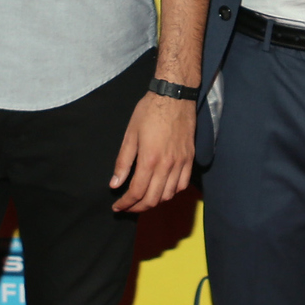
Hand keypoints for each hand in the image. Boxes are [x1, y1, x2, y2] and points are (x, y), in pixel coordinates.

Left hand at [110, 91, 194, 212]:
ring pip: (168, 195)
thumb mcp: (130, 135)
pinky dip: (171, 192)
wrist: (174, 96)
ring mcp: (181, 163)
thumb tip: (115, 184)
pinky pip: (182, 185)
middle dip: (137, 207)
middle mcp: (167, 165)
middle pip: (153, 198)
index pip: (136, 192)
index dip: (125, 204)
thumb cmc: (149, 112)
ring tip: (143, 199)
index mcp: (149, 159)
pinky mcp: (190, 159)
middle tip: (127, 207)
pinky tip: (162, 189)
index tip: (117, 206)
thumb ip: (123, 162)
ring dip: (154, 202)